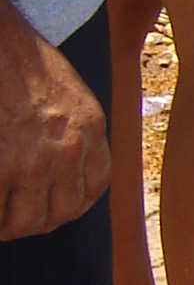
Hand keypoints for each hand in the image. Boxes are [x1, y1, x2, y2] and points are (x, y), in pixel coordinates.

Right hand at [0, 6, 109, 241]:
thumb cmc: (21, 60)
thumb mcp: (68, 93)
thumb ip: (73, 130)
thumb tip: (62, 168)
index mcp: (90, 128)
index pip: (93, 188)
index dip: (70, 204)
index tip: (51, 206)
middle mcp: (67, 149)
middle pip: (61, 213)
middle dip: (37, 221)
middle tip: (15, 217)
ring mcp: (31, 161)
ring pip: (26, 221)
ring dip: (9, 225)